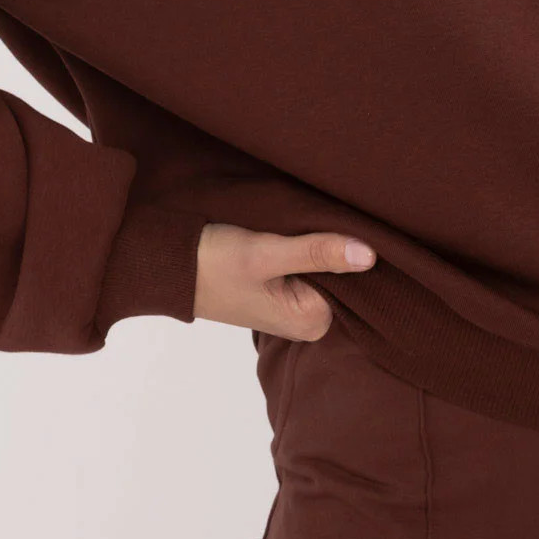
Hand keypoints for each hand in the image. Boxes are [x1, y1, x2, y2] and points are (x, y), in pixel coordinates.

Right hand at [193, 222, 375, 338]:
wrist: (169, 265)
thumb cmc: (213, 263)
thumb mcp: (267, 254)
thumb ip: (316, 253)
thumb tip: (369, 255)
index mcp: (311, 322)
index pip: (355, 281)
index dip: (350, 249)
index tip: (346, 222)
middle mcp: (307, 320)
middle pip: (341, 275)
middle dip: (334, 247)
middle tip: (321, 217)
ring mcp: (294, 305)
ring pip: (324, 267)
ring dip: (318, 244)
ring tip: (307, 220)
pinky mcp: (281, 289)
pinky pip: (307, 266)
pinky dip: (304, 248)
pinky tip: (298, 230)